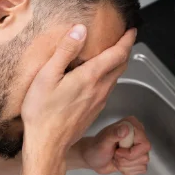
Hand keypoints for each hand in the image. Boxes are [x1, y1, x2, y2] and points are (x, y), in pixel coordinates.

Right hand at [21, 24, 135, 165]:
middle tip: (124, 38)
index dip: (127, 40)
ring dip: (118, 64)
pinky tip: (98, 76)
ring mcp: (99, 102)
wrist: (48, 145)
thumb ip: (65, 51)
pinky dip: (109, 77)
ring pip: (115, 78)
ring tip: (112, 54)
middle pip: (121, 66)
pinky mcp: (94, 111)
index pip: (118, 54)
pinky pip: (107, 89)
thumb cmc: (42, 112)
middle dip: (125, 50)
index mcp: (90, 77)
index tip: (132, 30)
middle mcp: (100, 89)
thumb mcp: (47, 76)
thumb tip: (80, 30)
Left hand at [80, 117, 150, 174]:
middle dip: (127, 160)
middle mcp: (139, 135)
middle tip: (115, 156)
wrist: (92, 159)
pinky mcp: (138, 158)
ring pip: (143, 163)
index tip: (117, 151)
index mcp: (133, 125)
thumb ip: (113, 134)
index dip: (131, 152)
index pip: (144, 144)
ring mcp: (139, 147)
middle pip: (145, 155)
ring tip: (115, 159)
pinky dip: (128, 170)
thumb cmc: (95, 148)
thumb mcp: (103, 141)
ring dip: (126, 165)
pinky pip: (142, 169)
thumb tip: (126, 128)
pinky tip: (120, 164)